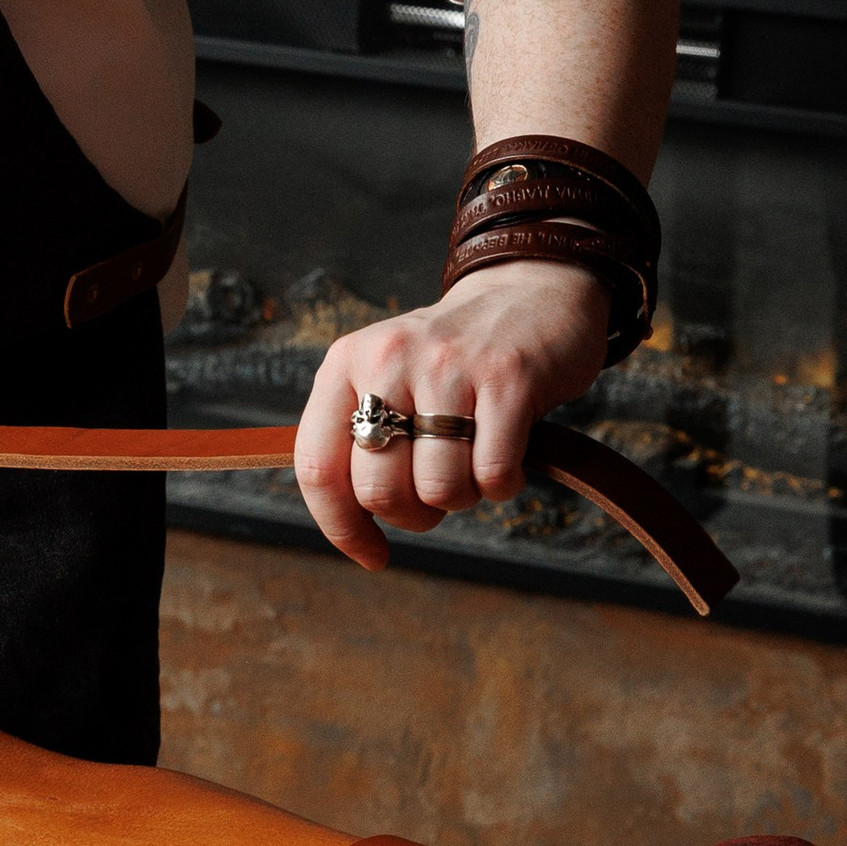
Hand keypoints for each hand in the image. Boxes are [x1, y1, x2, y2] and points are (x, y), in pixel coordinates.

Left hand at [294, 264, 609, 569]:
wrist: (530, 290)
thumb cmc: (452, 357)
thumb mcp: (385, 377)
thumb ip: (357, 437)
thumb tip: (347, 523)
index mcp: (345, 365)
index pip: (317, 467)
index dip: (340, 527)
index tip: (371, 555)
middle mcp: (387, 359)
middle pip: (379, 490)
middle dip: (414, 515)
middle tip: (437, 493)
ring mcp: (447, 366)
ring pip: (439, 490)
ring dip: (463, 497)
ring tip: (473, 462)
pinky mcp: (507, 379)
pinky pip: (493, 474)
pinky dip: (503, 485)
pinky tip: (507, 454)